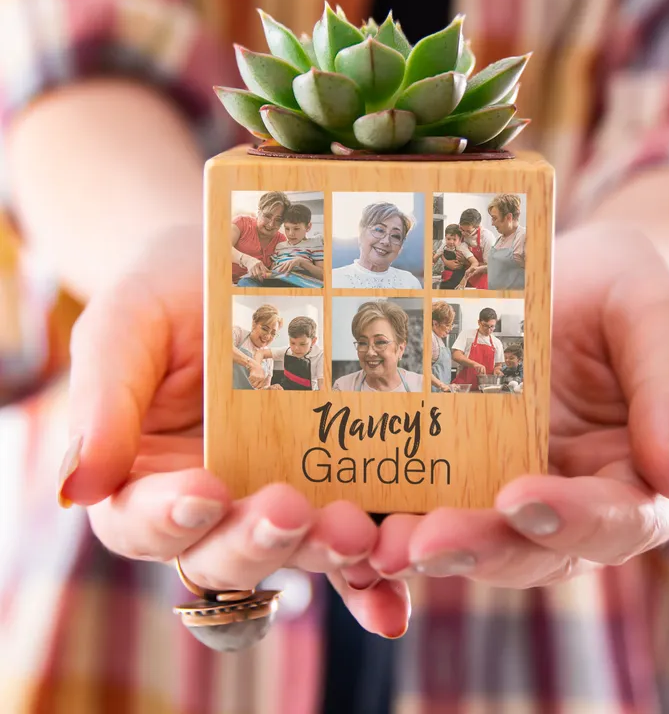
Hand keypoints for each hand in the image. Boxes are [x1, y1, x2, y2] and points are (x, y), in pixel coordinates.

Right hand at [61, 226, 409, 638]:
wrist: (245, 272)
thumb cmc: (171, 295)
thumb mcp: (125, 329)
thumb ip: (101, 402)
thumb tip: (76, 489)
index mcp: (145, 479)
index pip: (144, 521)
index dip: (168, 517)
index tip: (202, 491)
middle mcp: (213, 506)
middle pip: (224, 553)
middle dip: (256, 539)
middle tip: (290, 509)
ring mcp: (277, 500)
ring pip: (294, 553)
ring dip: (324, 555)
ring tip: (355, 531)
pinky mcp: (333, 491)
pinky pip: (350, 547)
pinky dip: (369, 578)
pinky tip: (392, 595)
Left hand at [368, 224, 668, 587]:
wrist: (566, 275)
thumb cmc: (621, 289)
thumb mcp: (658, 315)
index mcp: (637, 480)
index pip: (614, 520)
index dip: (571, 519)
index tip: (519, 498)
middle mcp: (572, 504)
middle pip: (531, 550)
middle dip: (479, 547)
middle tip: (423, 540)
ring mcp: (509, 491)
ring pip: (473, 542)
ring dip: (423, 549)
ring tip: (376, 543)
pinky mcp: (460, 472)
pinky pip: (428, 507)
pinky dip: (392, 523)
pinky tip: (351, 520)